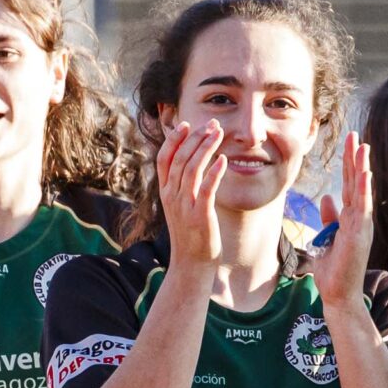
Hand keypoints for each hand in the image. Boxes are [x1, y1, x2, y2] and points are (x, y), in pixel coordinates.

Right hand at [156, 120, 225, 277]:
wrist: (191, 263)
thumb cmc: (190, 233)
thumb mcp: (180, 206)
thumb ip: (182, 184)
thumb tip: (190, 160)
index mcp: (165, 192)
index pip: (164, 158)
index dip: (173, 139)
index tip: (186, 124)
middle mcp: (172, 197)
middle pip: (179, 159)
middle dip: (195, 138)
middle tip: (211, 124)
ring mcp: (184, 207)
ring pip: (191, 169)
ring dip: (206, 148)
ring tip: (219, 134)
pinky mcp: (199, 216)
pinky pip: (206, 190)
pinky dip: (214, 173)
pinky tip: (223, 160)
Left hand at [306, 132, 373, 305]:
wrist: (338, 295)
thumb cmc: (334, 271)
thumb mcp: (327, 239)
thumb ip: (329, 219)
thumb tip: (328, 198)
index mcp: (351, 219)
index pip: (350, 186)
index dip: (349, 165)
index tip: (349, 144)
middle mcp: (360, 219)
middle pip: (357, 183)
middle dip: (355, 159)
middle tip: (355, 135)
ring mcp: (362, 226)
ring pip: (362, 191)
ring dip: (362, 167)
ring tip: (362, 146)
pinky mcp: (360, 235)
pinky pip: (363, 207)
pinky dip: (365, 189)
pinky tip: (365, 172)